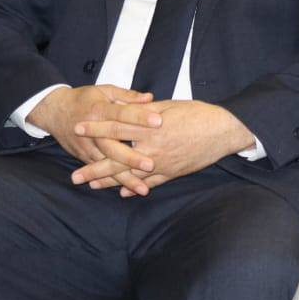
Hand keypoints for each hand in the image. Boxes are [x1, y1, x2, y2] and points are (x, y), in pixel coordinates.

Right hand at [28, 85, 159, 193]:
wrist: (55, 111)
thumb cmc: (84, 98)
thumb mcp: (104, 91)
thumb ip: (128, 96)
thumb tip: (150, 98)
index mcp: (99, 110)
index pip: (122, 114)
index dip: (140, 117)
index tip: (159, 121)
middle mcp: (92, 131)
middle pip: (113, 146)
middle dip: (132, 157)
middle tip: (151, 164)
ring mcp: (88, 147)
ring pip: (107, 165)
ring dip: (125, 178)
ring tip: (143, 188)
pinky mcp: (85, 157)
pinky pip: (100, 172)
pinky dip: (114, 182)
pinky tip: (128, 190)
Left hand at [72, 99, 255, 196]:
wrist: (223, 131)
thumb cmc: (197, 113)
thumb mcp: (169, 106)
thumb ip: (146, 111)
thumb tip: (127, 108)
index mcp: (149, 126)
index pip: (115, 127)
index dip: (95, 128)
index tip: (77, 129)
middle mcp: (151, 147)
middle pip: (116, 158)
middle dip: (94, 167)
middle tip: (75, 175)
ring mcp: (161, 163)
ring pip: (130, 175)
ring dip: (110, 182)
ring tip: (92, 186)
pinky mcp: (172, 173)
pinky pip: (150, 184)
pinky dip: (136, 188)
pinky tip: (123, 193)